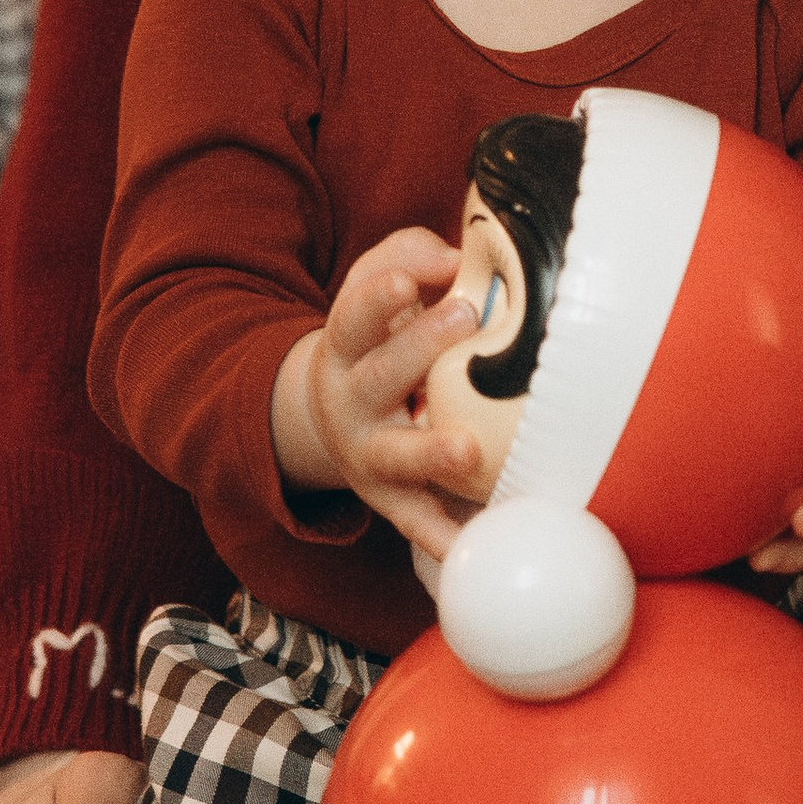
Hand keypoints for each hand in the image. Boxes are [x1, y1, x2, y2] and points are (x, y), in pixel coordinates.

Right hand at [272, 227, 483, 561]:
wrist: (334, 416)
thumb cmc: (376, 340)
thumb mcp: (376, 287)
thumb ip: (407, 257)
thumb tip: (451, 256)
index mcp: (346, 346)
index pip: (355, 315)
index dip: (379, 298)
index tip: (408, 282)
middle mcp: (352, 402)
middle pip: (380, 376)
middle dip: (418, 349)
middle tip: (464, 317)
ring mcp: (370, 455)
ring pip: (397, 455)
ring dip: (430, 452)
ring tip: (467, 449)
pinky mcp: (393, 499)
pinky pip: (417, 522)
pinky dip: (440, 538)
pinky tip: (468, 547)